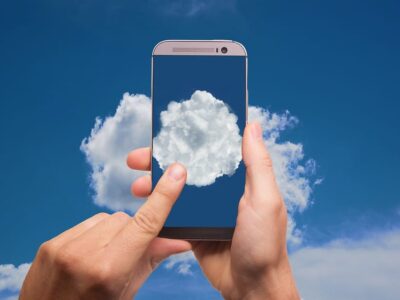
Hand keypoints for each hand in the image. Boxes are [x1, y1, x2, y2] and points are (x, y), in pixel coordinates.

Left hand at [20, 163, 189, 299]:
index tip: (176, 173)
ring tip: (104, 258)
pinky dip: (94, 234)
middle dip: (133, 232)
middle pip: (125, 219)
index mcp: (109, 270)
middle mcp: (84, 254)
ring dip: (113, 232)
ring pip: (106, 218)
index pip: (145, 224)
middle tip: (128, 255)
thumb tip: (180, 240)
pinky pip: (86, 224)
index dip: (163, 197)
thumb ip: (151, 260)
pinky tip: (89, 254)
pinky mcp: (50, 244)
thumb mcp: (127, 293)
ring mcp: (63, 247)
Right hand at [128, 122, 299, 299]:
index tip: (170, 128)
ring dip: (155, 183)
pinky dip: (158, 206)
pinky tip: (143, 203)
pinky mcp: (193, 227)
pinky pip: (172, 213)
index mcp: (239, 179)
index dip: (192, 137)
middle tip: (138, 156)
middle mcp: (221, 191)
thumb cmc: (265, 244)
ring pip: (176, 189)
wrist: (251, 287)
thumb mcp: (265, 200)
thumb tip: (252, 126)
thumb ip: (257, 164)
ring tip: (137, 184)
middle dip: (162, 160)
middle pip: (188, 167)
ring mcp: (206, 209)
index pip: (213, 150)